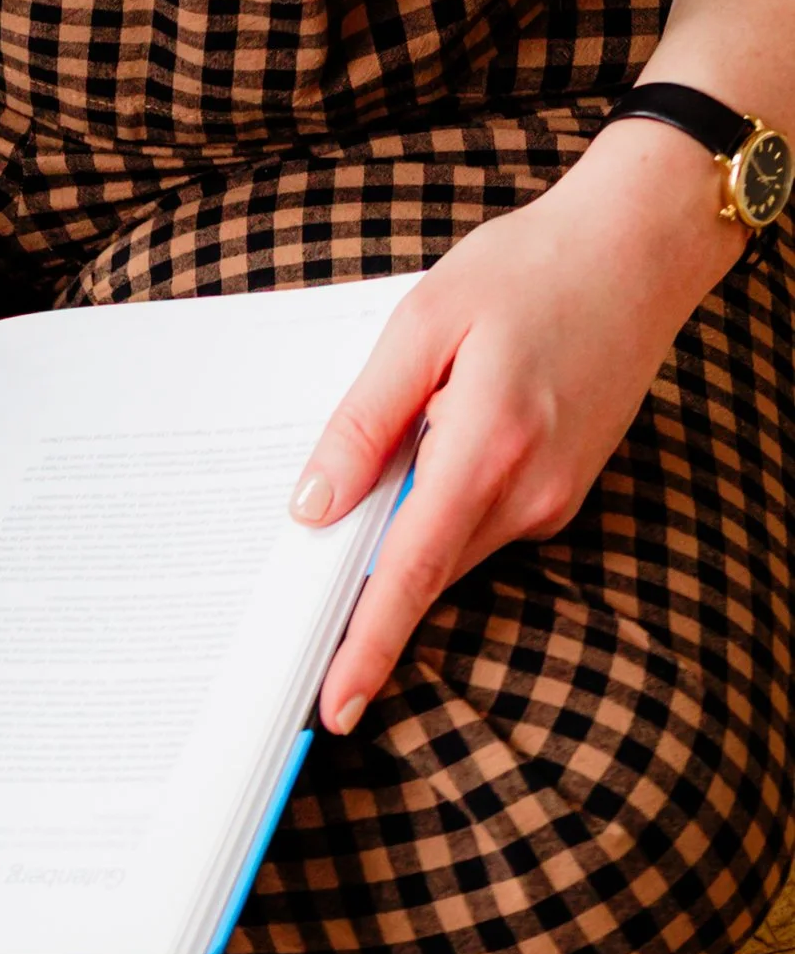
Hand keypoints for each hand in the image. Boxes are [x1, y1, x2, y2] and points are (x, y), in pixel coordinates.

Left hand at [291, 121, 743, 732]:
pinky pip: (478, 524)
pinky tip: (452, 428)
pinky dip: (445, 501)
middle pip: (420, 570)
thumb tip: (314, 508)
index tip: (336, 707)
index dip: (368, 646)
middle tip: (315, 556)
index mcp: (486, 448)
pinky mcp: (562, 496)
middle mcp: (528, 492)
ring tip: (418, 424)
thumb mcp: (422, 322)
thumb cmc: (530, 269)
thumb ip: (364, 421)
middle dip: (367, 578)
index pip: (409, 575)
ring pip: (448, 548)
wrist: (639, 247)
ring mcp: (553, 501)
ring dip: (409, 522)